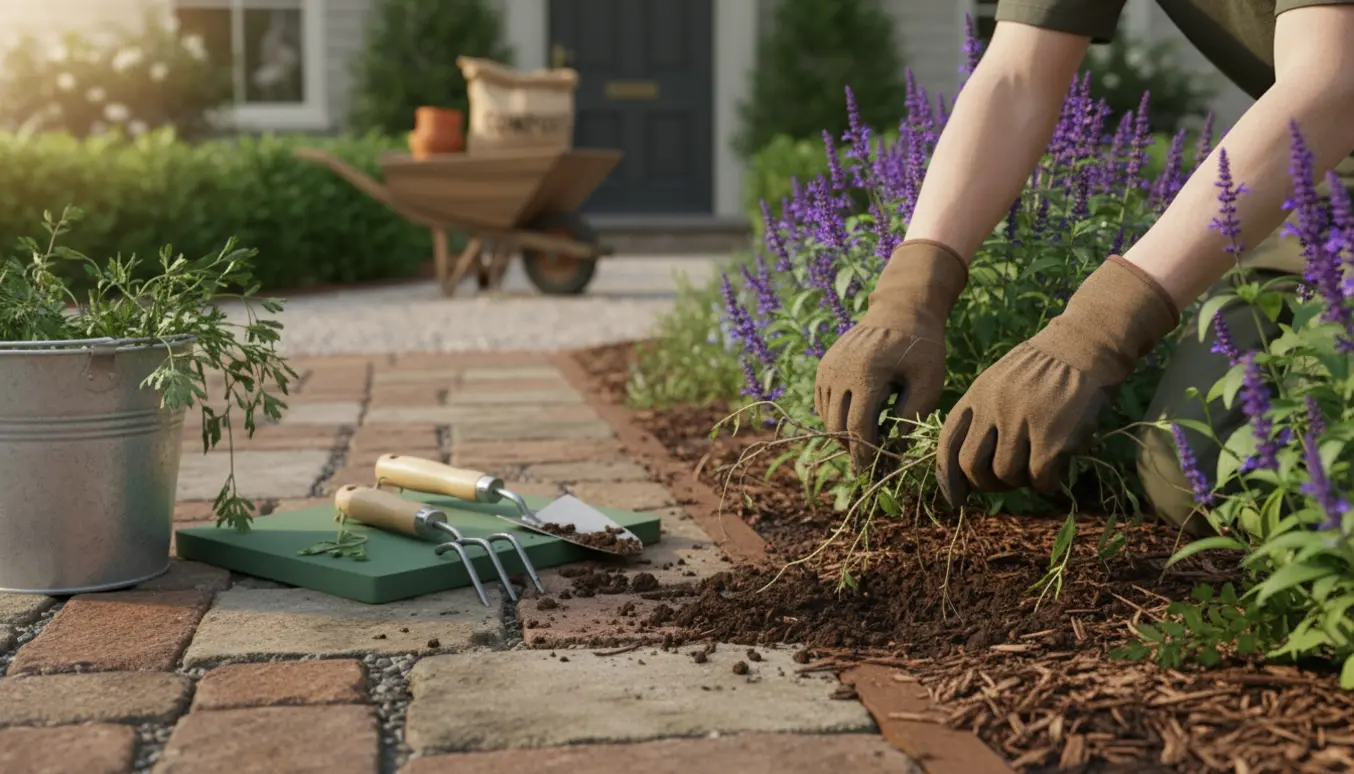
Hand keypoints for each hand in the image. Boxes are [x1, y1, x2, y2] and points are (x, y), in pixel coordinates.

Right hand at [814, 241, 966, 473]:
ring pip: (826, 418)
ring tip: (870, 440)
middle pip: (836, 427)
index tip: (876, 470)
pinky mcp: (824, 367)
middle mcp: (839, 371)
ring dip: (844, 435)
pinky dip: (837, 419)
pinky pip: (824, 404)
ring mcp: (827, 368)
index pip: (856, 428)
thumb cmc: (922, 348)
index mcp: (866, 375)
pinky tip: (861, 420)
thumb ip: (911, 416)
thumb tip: (893, 448)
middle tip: (872, 462)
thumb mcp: (929, 381)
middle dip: (853, 450)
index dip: (865, 454)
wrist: (902, 310)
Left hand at [937, 256, 1179, 504]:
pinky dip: (1048, 483)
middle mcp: (993, 409)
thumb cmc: (1046, 368)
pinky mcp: (1051, 438)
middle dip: (984, 484)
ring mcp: (1021, 423)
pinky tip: (1057, 471)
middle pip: (970, 466)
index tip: (956, 498)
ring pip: (1006, 475)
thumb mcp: (1000, 381)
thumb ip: (983, 414)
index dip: (947, 476)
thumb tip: (970, 465)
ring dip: (1021, 481)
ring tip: (1037, 466)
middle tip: (1005, 482)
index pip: (948, 442)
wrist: (1086, 345)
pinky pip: (1040, 479)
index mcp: (977, 395)